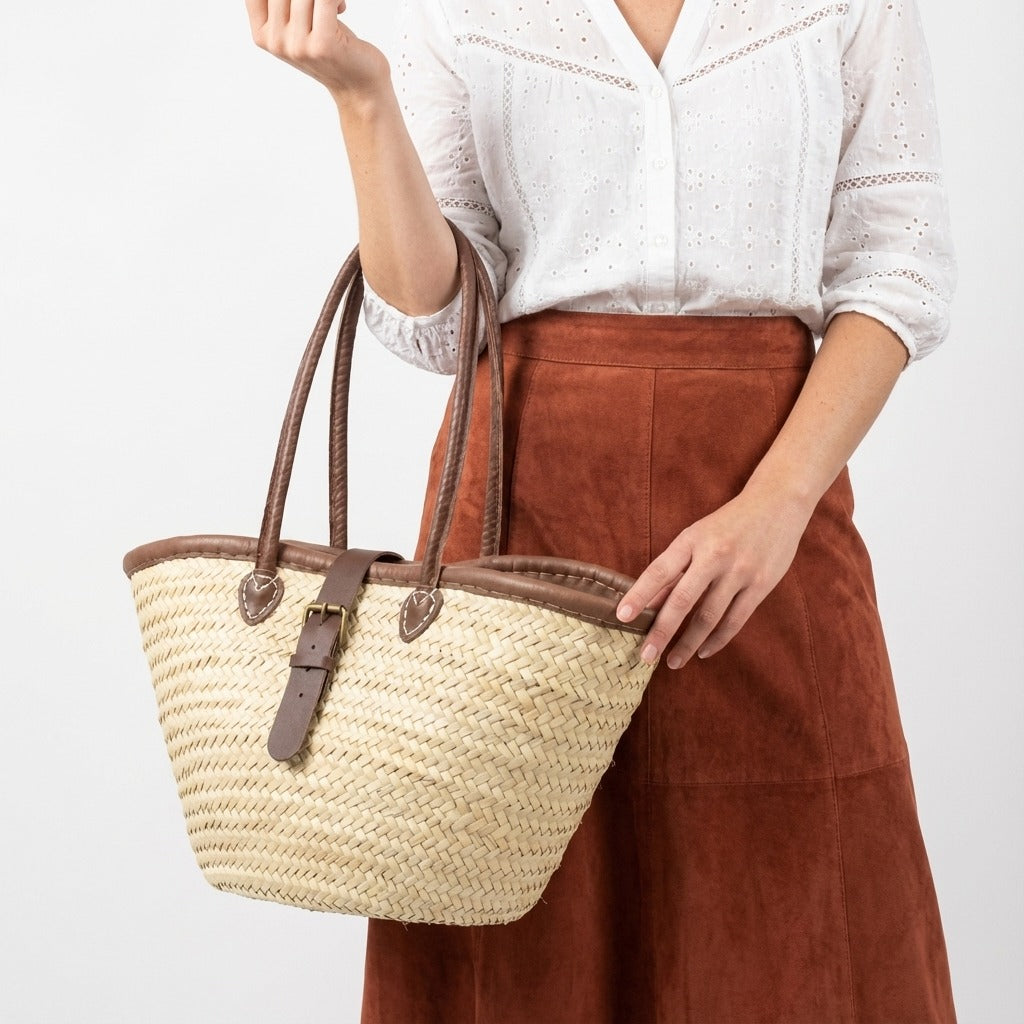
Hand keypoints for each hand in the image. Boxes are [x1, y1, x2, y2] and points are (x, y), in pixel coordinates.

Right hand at [245, 0, 391, 103]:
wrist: (359, 86)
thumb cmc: (331, 47)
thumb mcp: (299, 24)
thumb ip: (285, 3)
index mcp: (262, 35)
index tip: (304, 4)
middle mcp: (275, 43)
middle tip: (323, 4)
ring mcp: (298, 46)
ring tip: (334, 4)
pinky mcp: (322, 45)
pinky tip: (341, 6)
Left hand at [615, 482, 814, 669]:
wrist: (778, 504)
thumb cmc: (727, 524)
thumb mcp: (696, 537)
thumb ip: (675, 570)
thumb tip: (648, 602)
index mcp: (692, 540)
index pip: (659, 571)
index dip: (639, 595)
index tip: (621, 616)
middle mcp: (715, 555)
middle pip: (683, 600)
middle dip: (662, 631)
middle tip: (645, 655)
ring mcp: (740, 571)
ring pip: (709, 617)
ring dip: (688, 643)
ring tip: (673, 661)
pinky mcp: (762, 585)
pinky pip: (735, 620)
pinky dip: (718, 640)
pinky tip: (703, 651)